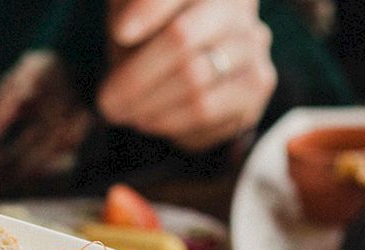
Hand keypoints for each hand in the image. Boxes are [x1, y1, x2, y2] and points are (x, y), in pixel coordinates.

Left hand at [98, 0, 276, 151]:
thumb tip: (125, 32)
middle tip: (106, 101)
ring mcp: (253, 45)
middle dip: (136, 77)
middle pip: (182, 39)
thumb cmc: (153, 26)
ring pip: (196, 82)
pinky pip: (210, 113)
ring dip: (150, 106)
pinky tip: (150, 120)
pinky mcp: (258, 84)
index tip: (120, 32)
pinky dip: (171, 123)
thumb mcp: (131, 10)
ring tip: (124, 113)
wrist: (200, 52)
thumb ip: (130, 12)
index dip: (149, 10)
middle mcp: (236, 8)